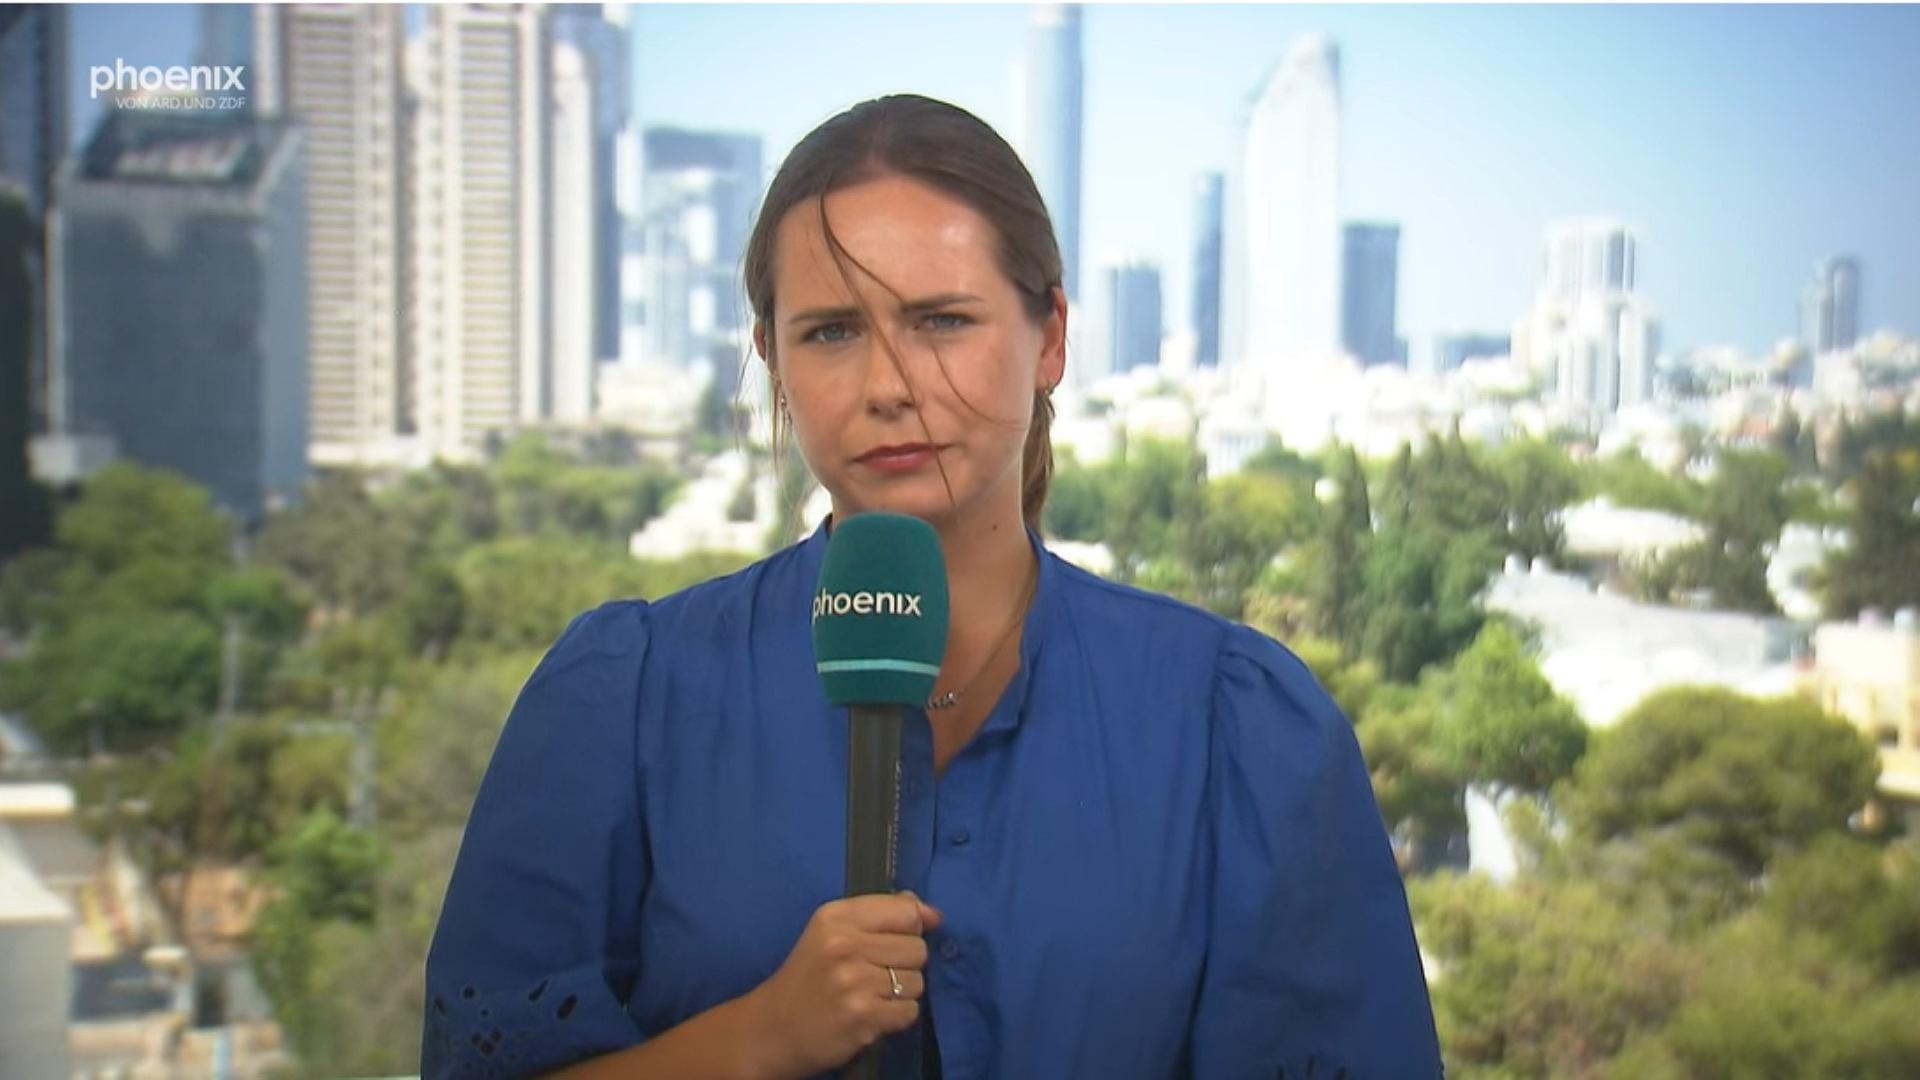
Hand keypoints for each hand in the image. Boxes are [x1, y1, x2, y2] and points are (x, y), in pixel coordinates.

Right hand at [744, 890, 942, 1078]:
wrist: (772, 1029)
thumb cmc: (808, 977)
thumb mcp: (832, 932)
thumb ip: (881, 914)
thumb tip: (931, 913)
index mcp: (836, 916)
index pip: (906, 911)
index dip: (913, 927)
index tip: (902, 939)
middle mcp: (844, 944)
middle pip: (917, 948)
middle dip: (905, 964)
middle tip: (875, 974)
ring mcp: (854, 982)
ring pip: (917, 981)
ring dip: (902, 993)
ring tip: (871, 996)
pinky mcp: (863, 1016)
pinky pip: (910, 1011)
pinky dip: (897, 1017)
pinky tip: (872, 1015)